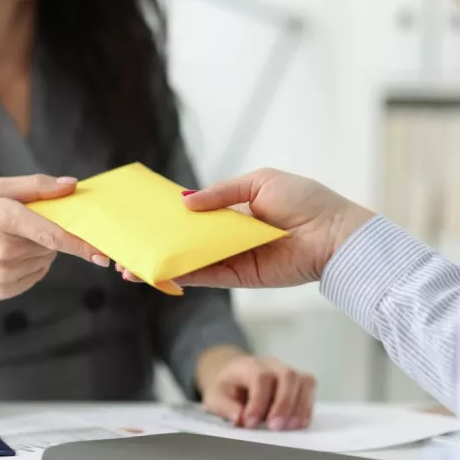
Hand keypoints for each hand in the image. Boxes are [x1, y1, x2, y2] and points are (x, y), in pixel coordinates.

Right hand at [0, 175, 106, 302]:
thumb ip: (36, 186)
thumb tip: (72, 186)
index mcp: (3, 218)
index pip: (53, 235)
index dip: (81, 244)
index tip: (102, 252)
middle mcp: (5, 249)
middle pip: (52, 246)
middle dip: (48, 235)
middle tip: (22, 226)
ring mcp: (3, 273)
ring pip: (46, 261)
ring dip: (40, 250)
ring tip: (10, 241)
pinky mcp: (4, 290)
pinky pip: (36, 275)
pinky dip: (31, 265)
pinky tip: (7, 256)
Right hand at [117, 168, 373, 288]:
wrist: (334, 233)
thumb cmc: (305, 201)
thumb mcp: (260, 182)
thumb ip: (221, 193)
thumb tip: (185, 202)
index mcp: (235, 211)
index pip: (195, 216)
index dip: (168, 219)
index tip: (141, 220)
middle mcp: (230, 237)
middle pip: (187, 242)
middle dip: (157, 245)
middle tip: (126, 248)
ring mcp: (234, 258)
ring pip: (191, 262)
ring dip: (161, 264)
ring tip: (130, 268)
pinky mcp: (241, 277)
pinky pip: (207, 276)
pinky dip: (182, 276)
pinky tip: (158, 274)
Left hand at [198, 351, 315, 430]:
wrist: (234, 374)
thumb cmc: (226, 387)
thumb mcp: (215, 397)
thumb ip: (226, 408)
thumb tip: (240, 419)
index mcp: (249, 366)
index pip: (260, 377)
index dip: (258, 401)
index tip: (250, 423)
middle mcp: (271, 364)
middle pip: (288, 376)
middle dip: (284, 404)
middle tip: (275, 427)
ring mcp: (287, 371)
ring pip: (304, 381)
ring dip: (300, 406)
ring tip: (290, 427)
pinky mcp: (297, 381)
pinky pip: (309, 389)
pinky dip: (307, 407)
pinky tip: (298, 424)